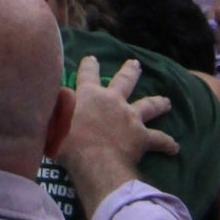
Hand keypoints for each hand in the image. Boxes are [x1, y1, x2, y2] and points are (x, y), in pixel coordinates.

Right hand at [62, 54, 178, 212]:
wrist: (94, 161)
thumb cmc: (67, 142)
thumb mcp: (52, 120)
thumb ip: (52, 108)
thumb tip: (44, 98)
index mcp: (89, 94)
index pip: (87, 74)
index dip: (89, 65)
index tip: (92, 58)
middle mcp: (112, 100)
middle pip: (124, 81)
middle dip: (130, 71)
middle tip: (136, 64)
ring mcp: (130, 117)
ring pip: (148, 105)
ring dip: (158, 103)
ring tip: (166, 101)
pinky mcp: (142, 136)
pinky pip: (158, 139)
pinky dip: (167, 143)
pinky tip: (175, 147)